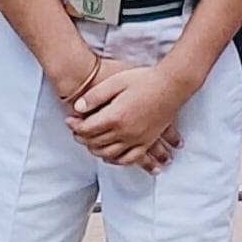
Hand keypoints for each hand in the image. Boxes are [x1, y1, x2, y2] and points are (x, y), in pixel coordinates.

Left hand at [69, 57, 190, 170]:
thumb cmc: (145, 80)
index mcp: (115, 117)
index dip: (74, 126)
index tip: (69, 120)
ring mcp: (137, 139)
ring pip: (110, 154)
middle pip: (96, 143)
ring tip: (90, 143)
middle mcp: (125, 132)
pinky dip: (117, 161)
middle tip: (76, 131)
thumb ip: (95, 96)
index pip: (87, 129)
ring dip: (96, 151)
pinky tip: (112, 157)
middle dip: (82, 138)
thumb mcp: (116, 82)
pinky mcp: (148, 141)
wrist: (172, 85)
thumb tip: (77, 107)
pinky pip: (130, 158)